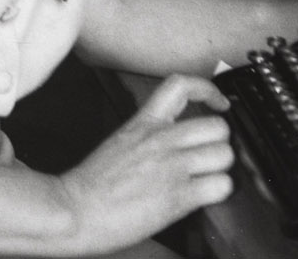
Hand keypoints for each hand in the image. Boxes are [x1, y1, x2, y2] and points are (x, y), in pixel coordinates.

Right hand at [57, 74, 233, 251]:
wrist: (73, 212)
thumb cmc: (91, 186)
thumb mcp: (120, 143)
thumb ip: (149, 136)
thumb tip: (175, 142)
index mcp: (144, 124)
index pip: (182, 86)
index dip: (208, 91)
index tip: (218, 103)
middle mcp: (162, 140)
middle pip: (218, 126)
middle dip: (218, 143)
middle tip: (210, 154)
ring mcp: (172, 167)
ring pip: (224, 155)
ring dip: (220, 169)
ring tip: (206, 178)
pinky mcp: (178, 196)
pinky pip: (220, 186)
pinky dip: (218, 192)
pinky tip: (205, 196)